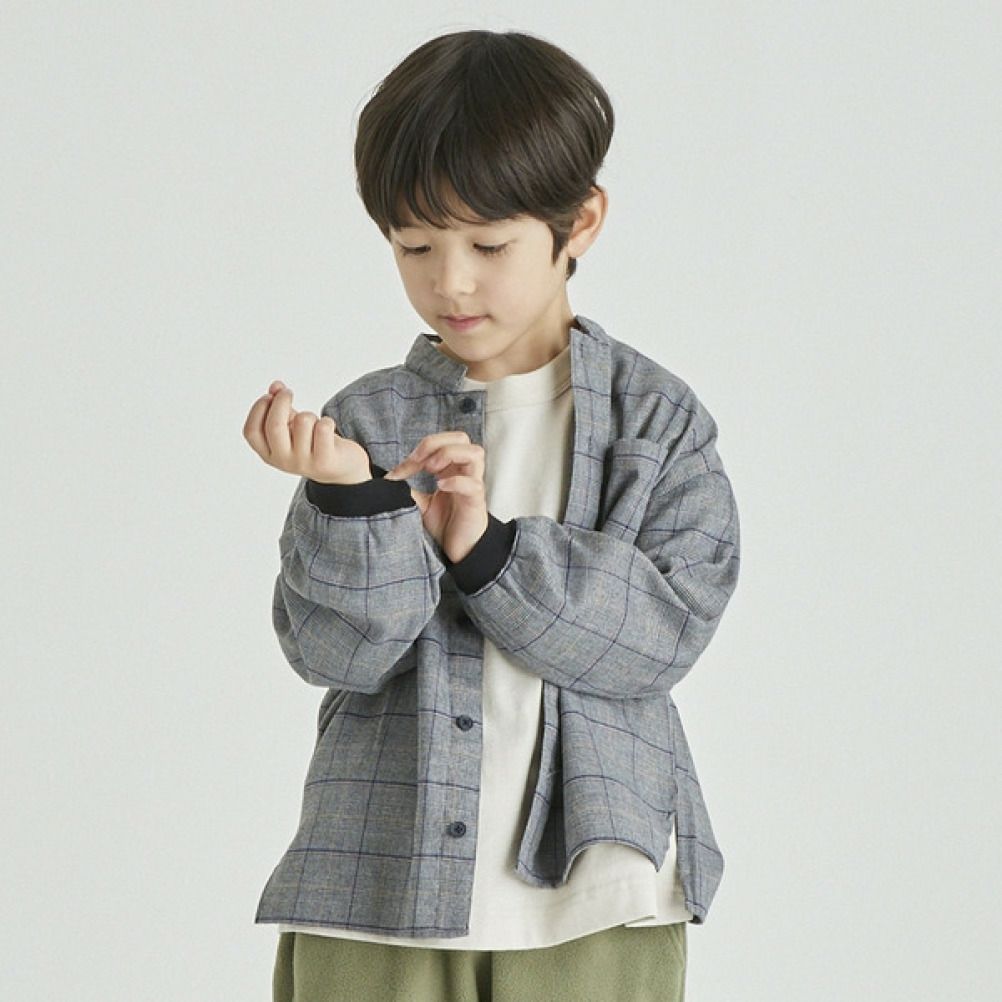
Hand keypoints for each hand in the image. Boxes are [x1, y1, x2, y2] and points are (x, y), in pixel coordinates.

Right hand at [242, 380, 371, 483]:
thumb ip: (279, 405)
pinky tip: (328, 429)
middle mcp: (282, 461)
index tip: (269, 397)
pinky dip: (327, 421)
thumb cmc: (311, 442)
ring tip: (315, 423)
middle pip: (274, 426)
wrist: (340, 467)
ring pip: (303, 421)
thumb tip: (276, 386)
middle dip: (281, 402)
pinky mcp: (324, 461)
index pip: (251, 431)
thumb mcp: (291, 424)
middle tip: (288, 393)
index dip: (258, 409)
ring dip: (310, 414)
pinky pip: (323, 428)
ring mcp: (303, 463)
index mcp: (268, 453)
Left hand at [384, 431, 488, 562]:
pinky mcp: (476, 501)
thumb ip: (409, 490)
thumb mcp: (422, 504)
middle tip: (419, 461)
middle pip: (461, 438)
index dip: (417, 451)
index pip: (439, 443)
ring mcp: (473, 484)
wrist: (461, 549)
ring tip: (432, 470)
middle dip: (436, 443)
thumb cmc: (446, 524)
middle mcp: (465, 472)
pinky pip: (473, 484)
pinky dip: (456, 481)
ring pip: (475, 453)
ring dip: (450, 455)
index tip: (397, 473)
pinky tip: (441, 487)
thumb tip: (388, 482)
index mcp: (452, 468)